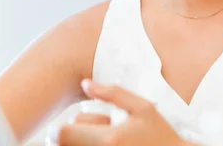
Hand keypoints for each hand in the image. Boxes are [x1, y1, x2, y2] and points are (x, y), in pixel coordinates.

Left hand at [49, 79, 184, 145]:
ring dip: (81, 143)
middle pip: (63, 144)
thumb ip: (113, 93)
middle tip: (98, 132)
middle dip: (74, 135)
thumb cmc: (161, 135)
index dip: (64, 126)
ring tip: (108, 141)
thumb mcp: (143, 108)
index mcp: (109, 139)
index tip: (79, 123)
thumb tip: (85, 83)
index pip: (61, 133)